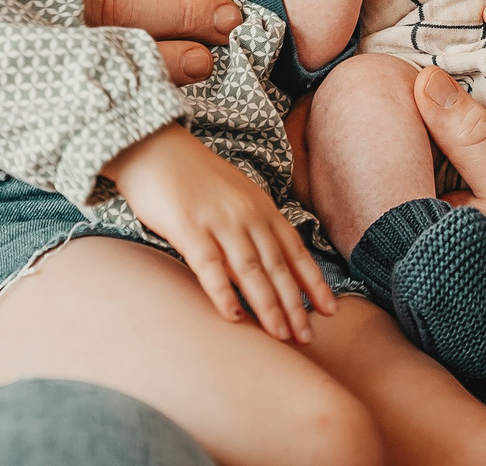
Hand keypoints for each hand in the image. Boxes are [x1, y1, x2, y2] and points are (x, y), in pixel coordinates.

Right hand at [38, 0, 239, 85]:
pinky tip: (153, 102)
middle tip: (229, 16)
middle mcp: (21, 2)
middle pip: (117, 6)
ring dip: (160, 60)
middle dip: (180, 12)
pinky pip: (72, 104)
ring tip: (209, 60)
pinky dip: (115, 101)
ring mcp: (11, 55)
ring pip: (101, 55)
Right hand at [102, 123, 336, 343]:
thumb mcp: (237, 194)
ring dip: (268, 305)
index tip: (330, 310)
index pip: (295, 251)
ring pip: (251, 270)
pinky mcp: (188, 229)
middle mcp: (247, 216)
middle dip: (294, 305)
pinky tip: (234, 316)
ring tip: (280, 335)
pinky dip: (223, 292)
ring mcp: (219, 222)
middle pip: (278, 267)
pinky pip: (210, 266)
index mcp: (262, 208)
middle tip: (307, 338)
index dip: (313, 283)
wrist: (155, 146)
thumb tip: (272, 255)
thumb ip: (255, 222)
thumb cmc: (195, 175)